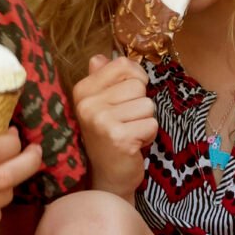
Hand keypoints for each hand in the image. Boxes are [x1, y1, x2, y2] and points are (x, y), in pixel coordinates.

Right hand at [73, 54, 158, 195]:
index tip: (129, 97)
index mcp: (83, 90)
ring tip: (130, 133)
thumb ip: (102, 79)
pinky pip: (151, 124)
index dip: (136, 78)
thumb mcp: (101, 105)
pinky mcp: (119, 137)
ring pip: (148, 105)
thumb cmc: (109, 137)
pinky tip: (134, 145)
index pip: (122, 65)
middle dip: (141, 104)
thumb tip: (100, 57)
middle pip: (138, 85)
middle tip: (127, 122)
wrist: (107, 178)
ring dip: (145, 121)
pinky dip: (149, 135)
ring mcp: (102, 121)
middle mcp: (88, 104)